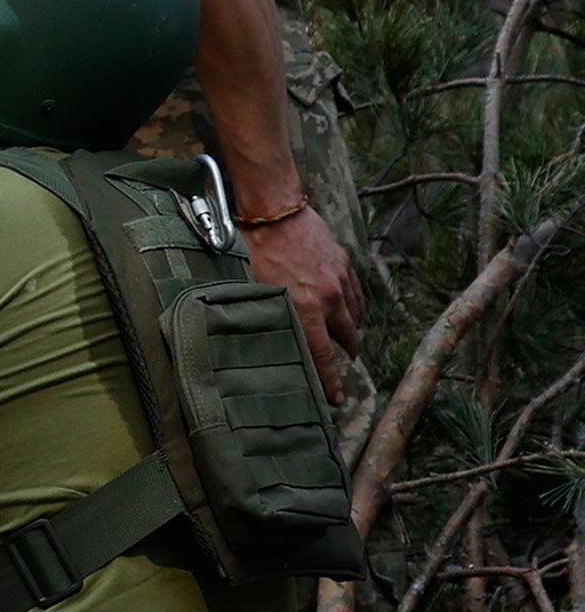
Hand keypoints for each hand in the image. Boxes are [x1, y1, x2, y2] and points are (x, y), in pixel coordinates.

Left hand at [243, 205, 362, 403]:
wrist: (276, 212)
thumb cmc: (257, 251)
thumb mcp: (254, 292)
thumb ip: (265, 318)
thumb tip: (261, 342)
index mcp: (305, 310)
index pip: (321, 355)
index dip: (330, 380)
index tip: (336, 399)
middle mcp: (329, 298)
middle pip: (346, 336)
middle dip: (346, 353)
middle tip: (344, 364)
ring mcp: (340, 279)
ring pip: (355, 314)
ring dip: (352, 329)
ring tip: (348, 339)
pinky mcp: (344, 263)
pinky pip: (356, 292)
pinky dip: (354, 305)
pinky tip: (349, 309)